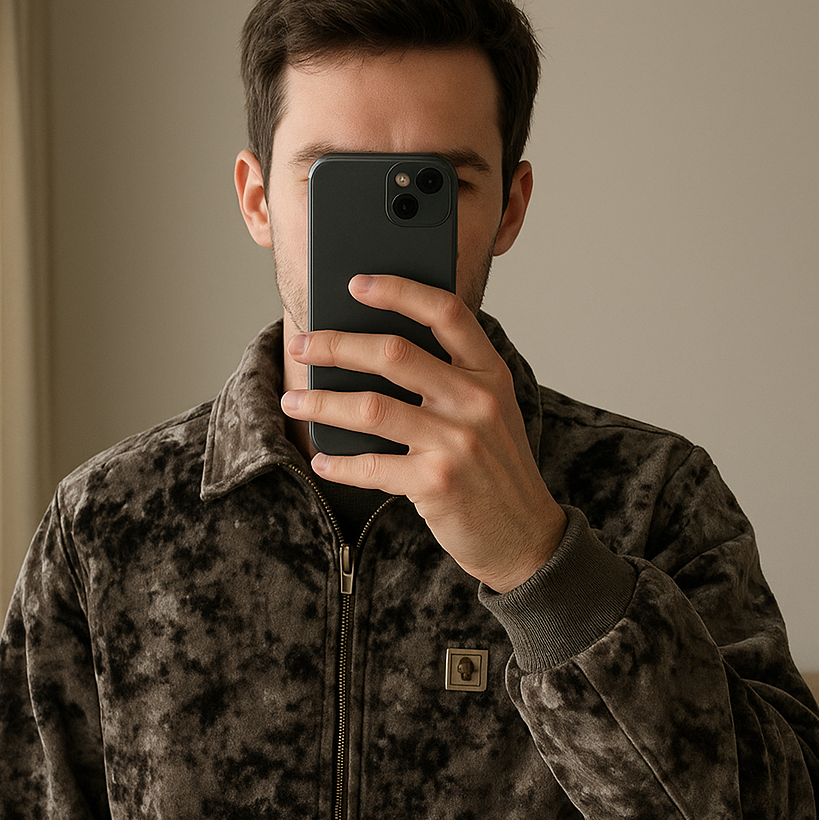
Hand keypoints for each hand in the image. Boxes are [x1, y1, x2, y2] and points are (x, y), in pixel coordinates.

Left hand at [281, 275, 566, 591]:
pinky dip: (339, 465)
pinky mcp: (437, 482)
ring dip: (321, 403)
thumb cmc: (496, 470)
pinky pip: (372, 466)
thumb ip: (451, 378)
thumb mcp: (490, 412)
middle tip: (300, 345)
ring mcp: (457, 442)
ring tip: (293, 402)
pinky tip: (322, 461)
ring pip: (371, 408)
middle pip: (393, 354)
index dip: (398, 290)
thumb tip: (373, 351)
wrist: (525, 536)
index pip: (445, 312)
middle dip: (336, 345)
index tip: (356, 283)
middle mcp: (476, 401)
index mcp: (490, 373)